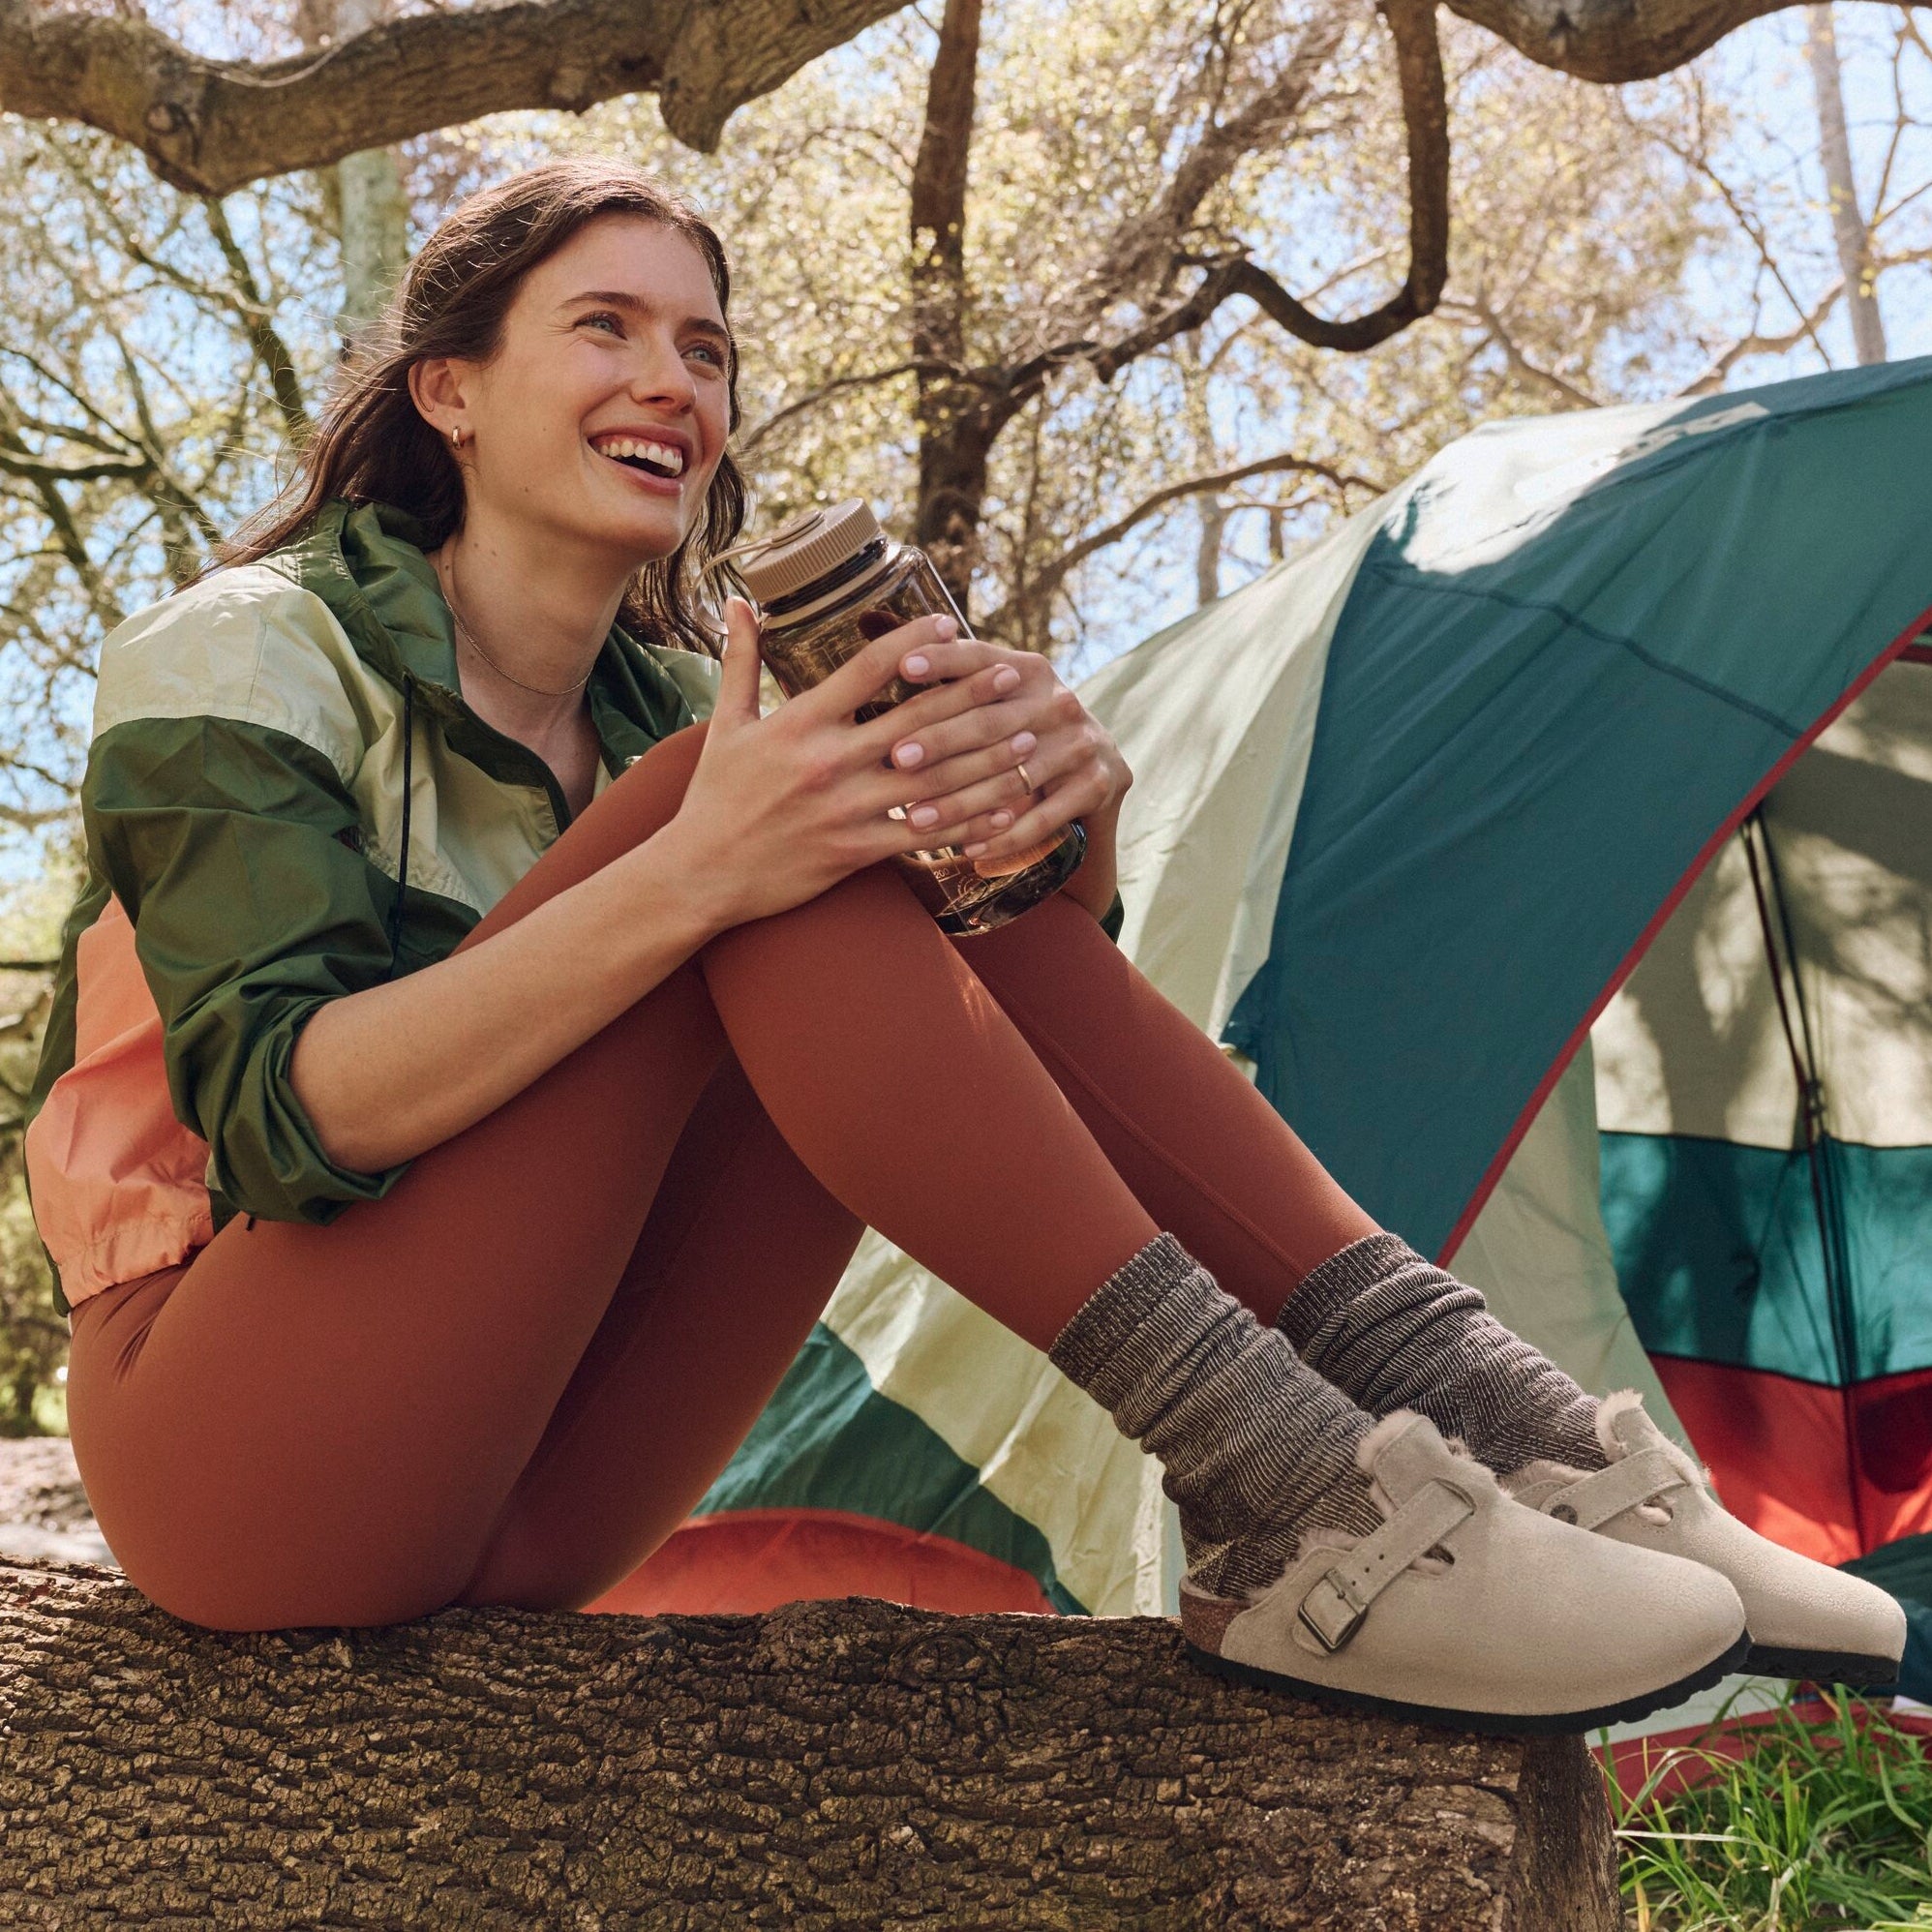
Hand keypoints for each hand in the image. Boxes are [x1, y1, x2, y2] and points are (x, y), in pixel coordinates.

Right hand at [657, 598, 1046, 929]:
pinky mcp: (857, 851)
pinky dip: (968, 823)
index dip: (915, 642)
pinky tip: (1006, 811)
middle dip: (971, 696)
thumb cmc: (714, 797)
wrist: (699, 874)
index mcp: (802, 722)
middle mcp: (830, 762)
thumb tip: (737, 600)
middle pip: (916, 721)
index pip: (869, 669)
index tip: (951, 624)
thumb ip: (740, 659)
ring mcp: (847, 809)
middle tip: (1015, 675)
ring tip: (1030, 738)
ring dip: (987, 759)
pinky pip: (925, 835)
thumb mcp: (725, 723)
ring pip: (934, 780)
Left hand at [875, 634, 1132, 865]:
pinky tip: (968, 850)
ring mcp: (1082, 742)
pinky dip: (1006, 836)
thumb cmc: (1018, 733)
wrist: (1092, 775)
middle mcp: (1059, 700)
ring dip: (962, 801)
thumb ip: (941, 673)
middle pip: (992, 721)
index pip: (982, 659)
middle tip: (895, 758)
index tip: (903, 666)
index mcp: (1028, 669)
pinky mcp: (1097, 784)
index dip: (944, 660)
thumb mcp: (989, 697)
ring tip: (915, 820)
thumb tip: (868, 624)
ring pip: (1013, 775)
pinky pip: (1045, 817)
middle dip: (941, 740)